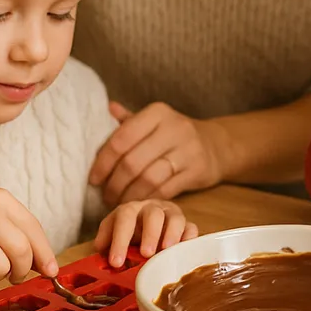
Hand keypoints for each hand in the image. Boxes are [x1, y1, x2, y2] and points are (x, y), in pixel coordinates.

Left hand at [90, 101, 227, 206]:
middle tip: (105, 196)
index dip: (103, 161)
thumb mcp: (156, 121)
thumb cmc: (175, 134)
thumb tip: (109, 107)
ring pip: (149, 178)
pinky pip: (165, 190)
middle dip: (114, 183)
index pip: (122, 138)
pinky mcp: (197, 171)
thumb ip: (131, 119)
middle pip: (133, 162)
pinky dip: (147, 199)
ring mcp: (188, 150)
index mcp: (158, 113)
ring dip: (129, 195)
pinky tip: (139, 203)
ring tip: (118, 202)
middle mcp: (174, 128)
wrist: (217, 145)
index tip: (93, 179)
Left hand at [93, 199, 198, 267]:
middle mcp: (152, 209)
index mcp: (130, 210)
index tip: (116, 262)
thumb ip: (105, 243)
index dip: (119, 240)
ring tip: (166, 251)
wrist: (148, 230)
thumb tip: (101, 249)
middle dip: (149, 234)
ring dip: (171, 234)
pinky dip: (189, 239)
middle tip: (145, 254)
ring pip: (175, 218)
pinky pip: (191, 228)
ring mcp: (171, 216)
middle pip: (153, 214)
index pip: (124, 218)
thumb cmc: (129, 237)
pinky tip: (183, 251)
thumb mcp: (111, 238)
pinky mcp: (186, 225)